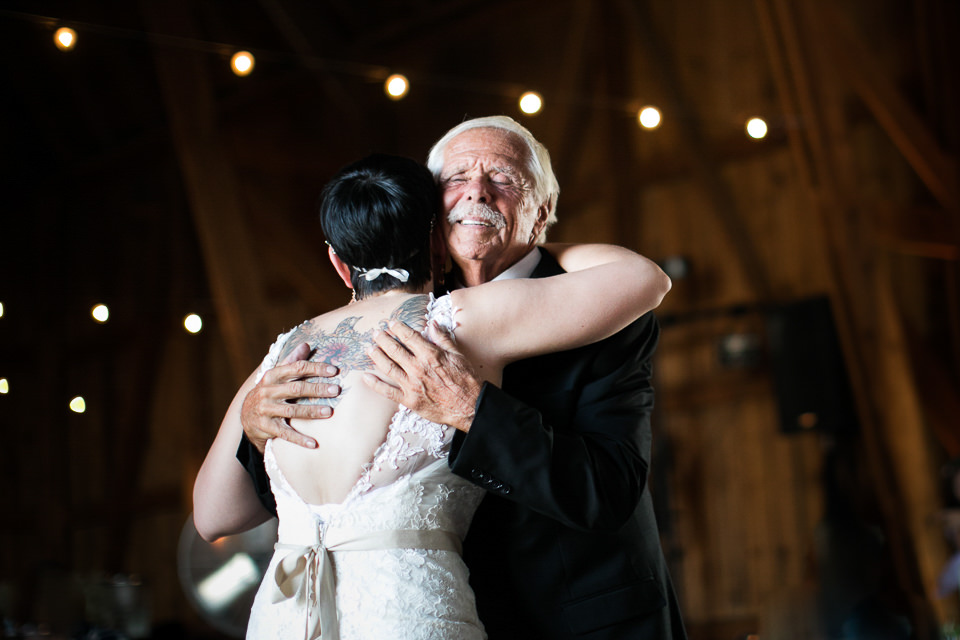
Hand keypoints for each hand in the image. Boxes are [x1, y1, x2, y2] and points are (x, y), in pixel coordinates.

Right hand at [241, 342, 340, 452]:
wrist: (246, 415)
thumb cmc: (269, 392)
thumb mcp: (276, 375)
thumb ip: (291, 360)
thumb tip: (307, 344)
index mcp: (272, 376)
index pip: (296, 368)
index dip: (315, 368)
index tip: (334, 371)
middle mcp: (267, 392)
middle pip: (296, 389)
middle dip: (317, 389)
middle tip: (336, 390)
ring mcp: (266, 410)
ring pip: (292, 411)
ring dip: (311, 411)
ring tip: (329, 412)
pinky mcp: (266, 427)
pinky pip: (285, 433)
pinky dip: (300, 439)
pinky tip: (314, 443)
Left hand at [363, 320, 481, 432]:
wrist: (469, 406)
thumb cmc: (465, 380)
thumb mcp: (457, 355)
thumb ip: (443, 339)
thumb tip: (433, 324)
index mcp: (430, 355)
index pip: (409, 337)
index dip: (398, 328)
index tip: (391, 324)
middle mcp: (418, 368)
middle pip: (394, 350)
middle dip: (382, 339)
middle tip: (375, 333)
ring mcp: (412, 385)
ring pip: (388, 367)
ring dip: (376, 356)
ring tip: (369, 348)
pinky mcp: (409, 400)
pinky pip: (388, 392)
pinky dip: (375, 385)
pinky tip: (366, 377)